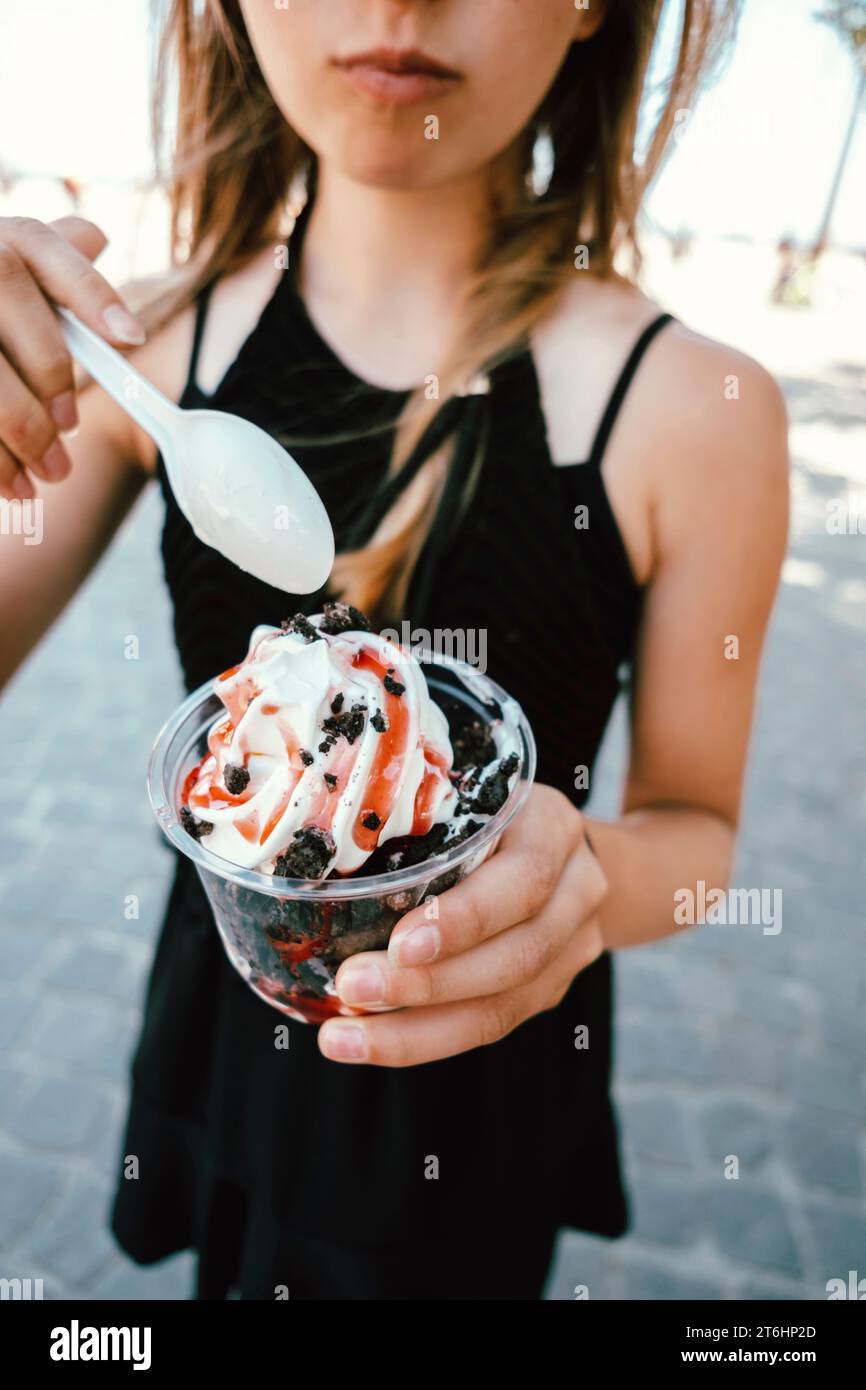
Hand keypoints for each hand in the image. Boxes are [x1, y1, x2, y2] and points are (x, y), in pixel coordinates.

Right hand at [0, 214, 144, 499]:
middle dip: (47, 374)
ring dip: (16, 431)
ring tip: (45, 477)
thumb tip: (96, 237)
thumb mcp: (9, 270)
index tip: (131, 339)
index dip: (89, 289)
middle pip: (5, 292)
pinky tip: (7, 484)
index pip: (44, 246)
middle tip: (69, 432)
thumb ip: (53, 261)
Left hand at [317, 784, 607, 1066]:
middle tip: (351, 988)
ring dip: (416, 1031)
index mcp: (553, 830)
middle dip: (428, 984)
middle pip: (515, 955)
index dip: (467, 917)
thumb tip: (312, 828)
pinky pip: (489, 1026)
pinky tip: (369, 1041)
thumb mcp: (473, 793)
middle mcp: (576, 893)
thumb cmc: (494, 815)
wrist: (570, 855)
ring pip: (502, 1007)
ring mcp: (569, 950)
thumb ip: (424, 814)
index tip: (401, 942)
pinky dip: (425, 1040)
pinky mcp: (548, 991)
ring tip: (344, 1037)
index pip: (526, 878)